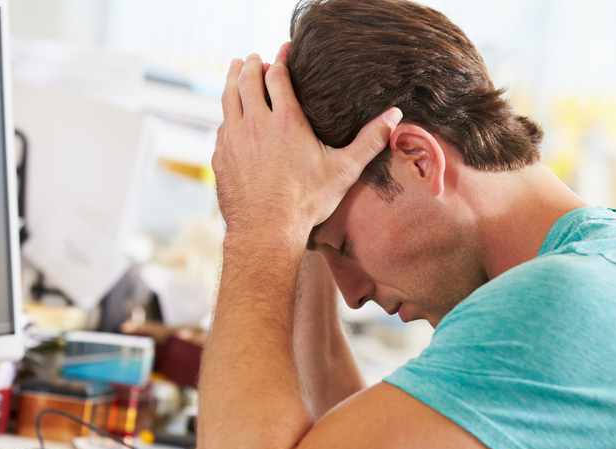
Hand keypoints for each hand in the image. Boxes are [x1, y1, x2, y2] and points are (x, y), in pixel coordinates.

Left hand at [212, 43, 401, 243]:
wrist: (267, 232)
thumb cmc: (307, 203)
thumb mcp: (344, 170)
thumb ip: (370, 141)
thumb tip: (395, 116)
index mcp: (286, 120)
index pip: (277, 76)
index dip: (280, 58)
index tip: (284, 49)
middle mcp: (255, 124)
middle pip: (246, 80)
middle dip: (251, 64)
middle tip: (255, 57)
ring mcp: (233, 140)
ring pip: (228, 98)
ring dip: (232, 80)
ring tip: (234, 69)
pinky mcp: (220, 157)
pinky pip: (222, 126)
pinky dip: (227, 113)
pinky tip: (230, 115)